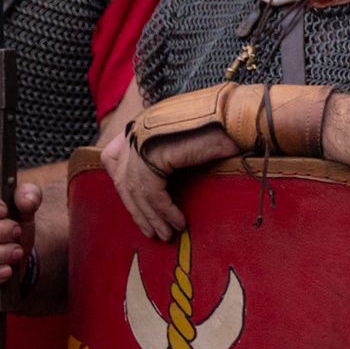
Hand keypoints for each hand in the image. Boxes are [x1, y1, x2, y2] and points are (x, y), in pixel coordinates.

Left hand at [99, 127, 234, 240]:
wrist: (238, 114)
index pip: (112, 157)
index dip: (122, 185)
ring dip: (151, 217)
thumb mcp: (186, 137)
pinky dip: (165, 212)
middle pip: (122, 178)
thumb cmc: (223, 125)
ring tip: (165, 234)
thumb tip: (162, 180)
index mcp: (141, 123)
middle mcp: (137, 130)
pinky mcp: (153, 154)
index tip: (136, 205)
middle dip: (137, 209)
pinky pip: (153, 193)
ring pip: (136, 190)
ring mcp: (142, 140)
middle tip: (151, 230)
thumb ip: (167, 151)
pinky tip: (177, 223)